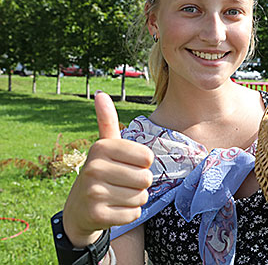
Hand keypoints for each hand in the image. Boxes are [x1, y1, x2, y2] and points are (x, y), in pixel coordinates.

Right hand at [63, 92, 153, 246]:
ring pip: (141, 197)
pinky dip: (128, 214)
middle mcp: (94, 167)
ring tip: (117, 195)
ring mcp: (94, 192)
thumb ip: (107, 121)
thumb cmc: (102, 171)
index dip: (143, 164)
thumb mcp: (105, 146)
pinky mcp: (97, 215)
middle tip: (121, 183)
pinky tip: (113, 209)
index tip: (126, 165)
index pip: (147, 157)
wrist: (79, 208)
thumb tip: (101, 94)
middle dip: (139, 184)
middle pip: (146, 179)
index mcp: (101, 147)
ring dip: (135, 199)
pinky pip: (133, 215)